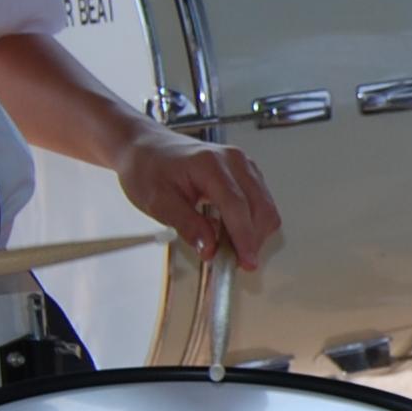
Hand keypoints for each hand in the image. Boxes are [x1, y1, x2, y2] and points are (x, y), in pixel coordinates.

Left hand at [114, 128, 283, 267]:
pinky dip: (251, 224)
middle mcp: (233, 161)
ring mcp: (243, 165)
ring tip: (228, 248)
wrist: (145, 148)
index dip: (244, 237)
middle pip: (260, 207)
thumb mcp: (158, 202)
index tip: (247, 262)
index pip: (237, 205)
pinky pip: (260, 203)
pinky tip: (231, 233)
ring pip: (265, 207)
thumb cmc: (147, 168)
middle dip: (252, 240)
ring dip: (253, 233)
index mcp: (210, 164)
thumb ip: (187, 225)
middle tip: (232, 262)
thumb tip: (210, 249)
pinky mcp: (246, 173)